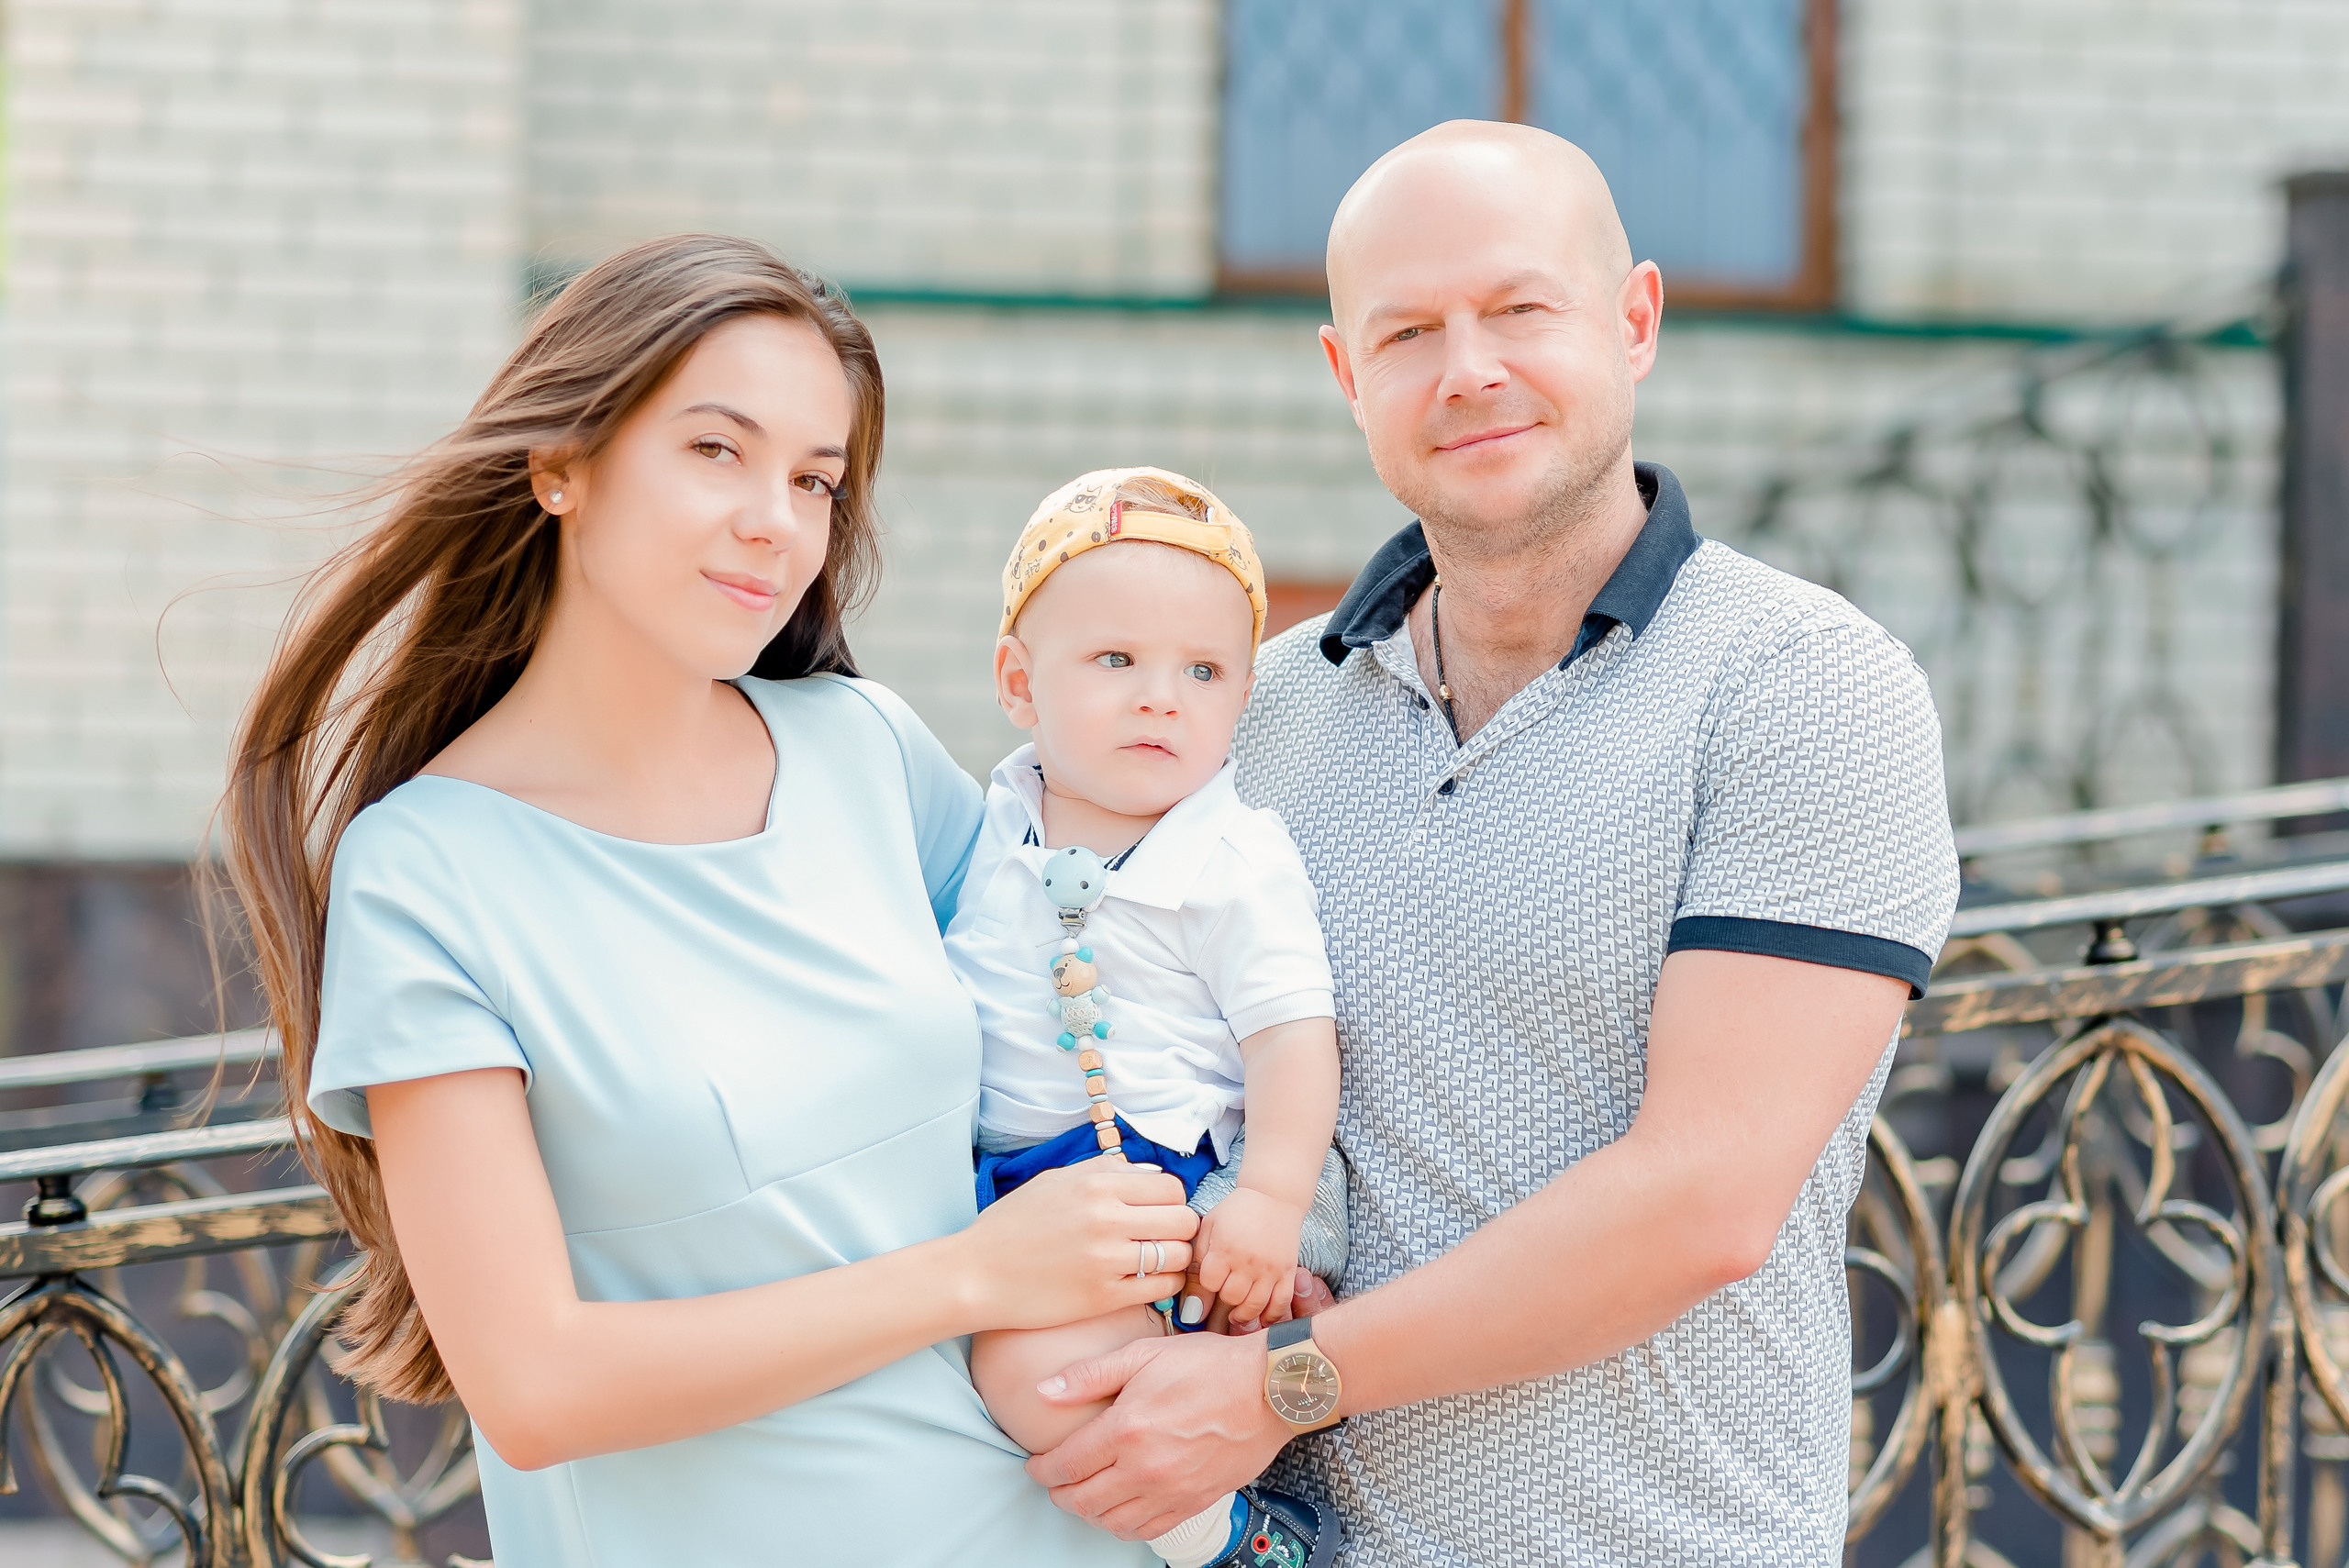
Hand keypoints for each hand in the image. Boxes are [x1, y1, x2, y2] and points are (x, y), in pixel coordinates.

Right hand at [958, 1158, 1197, 1330]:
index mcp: (1096, 1184)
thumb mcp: (1055, 1181)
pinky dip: (1163, 1284)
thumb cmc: (1012, 1226)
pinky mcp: (1103, 1297)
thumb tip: (1149, 1172)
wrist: (976, 1274)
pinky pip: (1161, 1287)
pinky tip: (1145, 1282)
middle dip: (1179, 1228)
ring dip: (1175, 1258)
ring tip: (1156, 1261)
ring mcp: (1107, 1260)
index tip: (1158, 1211)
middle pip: (1183, 1219)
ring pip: (1179, 1254)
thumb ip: (1105, 1171)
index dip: (1171, 1200)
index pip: (1171, 1186)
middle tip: (1162, 1237)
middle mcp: (1107, 1218)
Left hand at [1025, 1327, 1290, 1538]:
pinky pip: (1147, 1530)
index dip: (1041, 1470)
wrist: (1269, 1390)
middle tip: (1055, 1480)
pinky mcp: (1193, 1503)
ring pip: (1111, 1522)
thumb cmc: (1210, 1365)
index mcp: (1126, 1429)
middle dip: (1059, 1493)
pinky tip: (1121, 1508)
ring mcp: (1170, 1491)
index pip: (1065, 1464)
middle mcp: (1144, 1468)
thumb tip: (1044, 1391)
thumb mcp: (1144, 1354)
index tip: (1034, 1464)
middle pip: (1082, 1500)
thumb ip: (1090, 1375)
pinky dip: (1124, 1525)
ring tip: (1085, 1493)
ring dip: (1089, 1512)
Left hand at [1181, 1187, 1302, 1330]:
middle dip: (1226, 1297)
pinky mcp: (1288, 1271)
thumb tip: (1195, 1285)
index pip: (1210, 1284)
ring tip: (1238, 1314)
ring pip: (1255, 1306)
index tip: (1213, 1277)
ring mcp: (1270, 1268)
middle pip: (1231, 1297)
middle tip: (1227, 1290)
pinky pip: (1281, 1303)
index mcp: (1225, 1248)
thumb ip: (1200, 1255)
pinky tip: (1262, 1316)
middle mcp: (1247, 1261)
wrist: (1274, 1196)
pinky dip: (1271, 1315)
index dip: (1209, 1284)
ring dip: (1244, 1314)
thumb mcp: (1210, 1224)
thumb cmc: (1237, 1210)